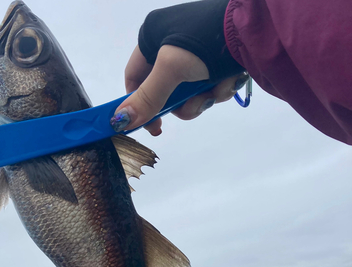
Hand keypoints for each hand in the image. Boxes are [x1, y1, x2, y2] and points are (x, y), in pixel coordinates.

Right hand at [111, 45, 247, 135]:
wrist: (256, 30)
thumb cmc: (207, 42)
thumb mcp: (172, 70)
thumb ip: (147, 98)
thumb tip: (120, 122)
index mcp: (153, 36)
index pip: (134, 78)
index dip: (137, 103)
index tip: (149, 124)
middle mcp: (172, 44)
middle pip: (163, 91)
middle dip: (181, 103)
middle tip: (191, 107)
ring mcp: (195, 54)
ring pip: (187, 94)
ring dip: (202, 99)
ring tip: (214, 90)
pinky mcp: (216, 62)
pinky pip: (207, 87)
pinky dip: (217, 90)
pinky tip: (228, 80)